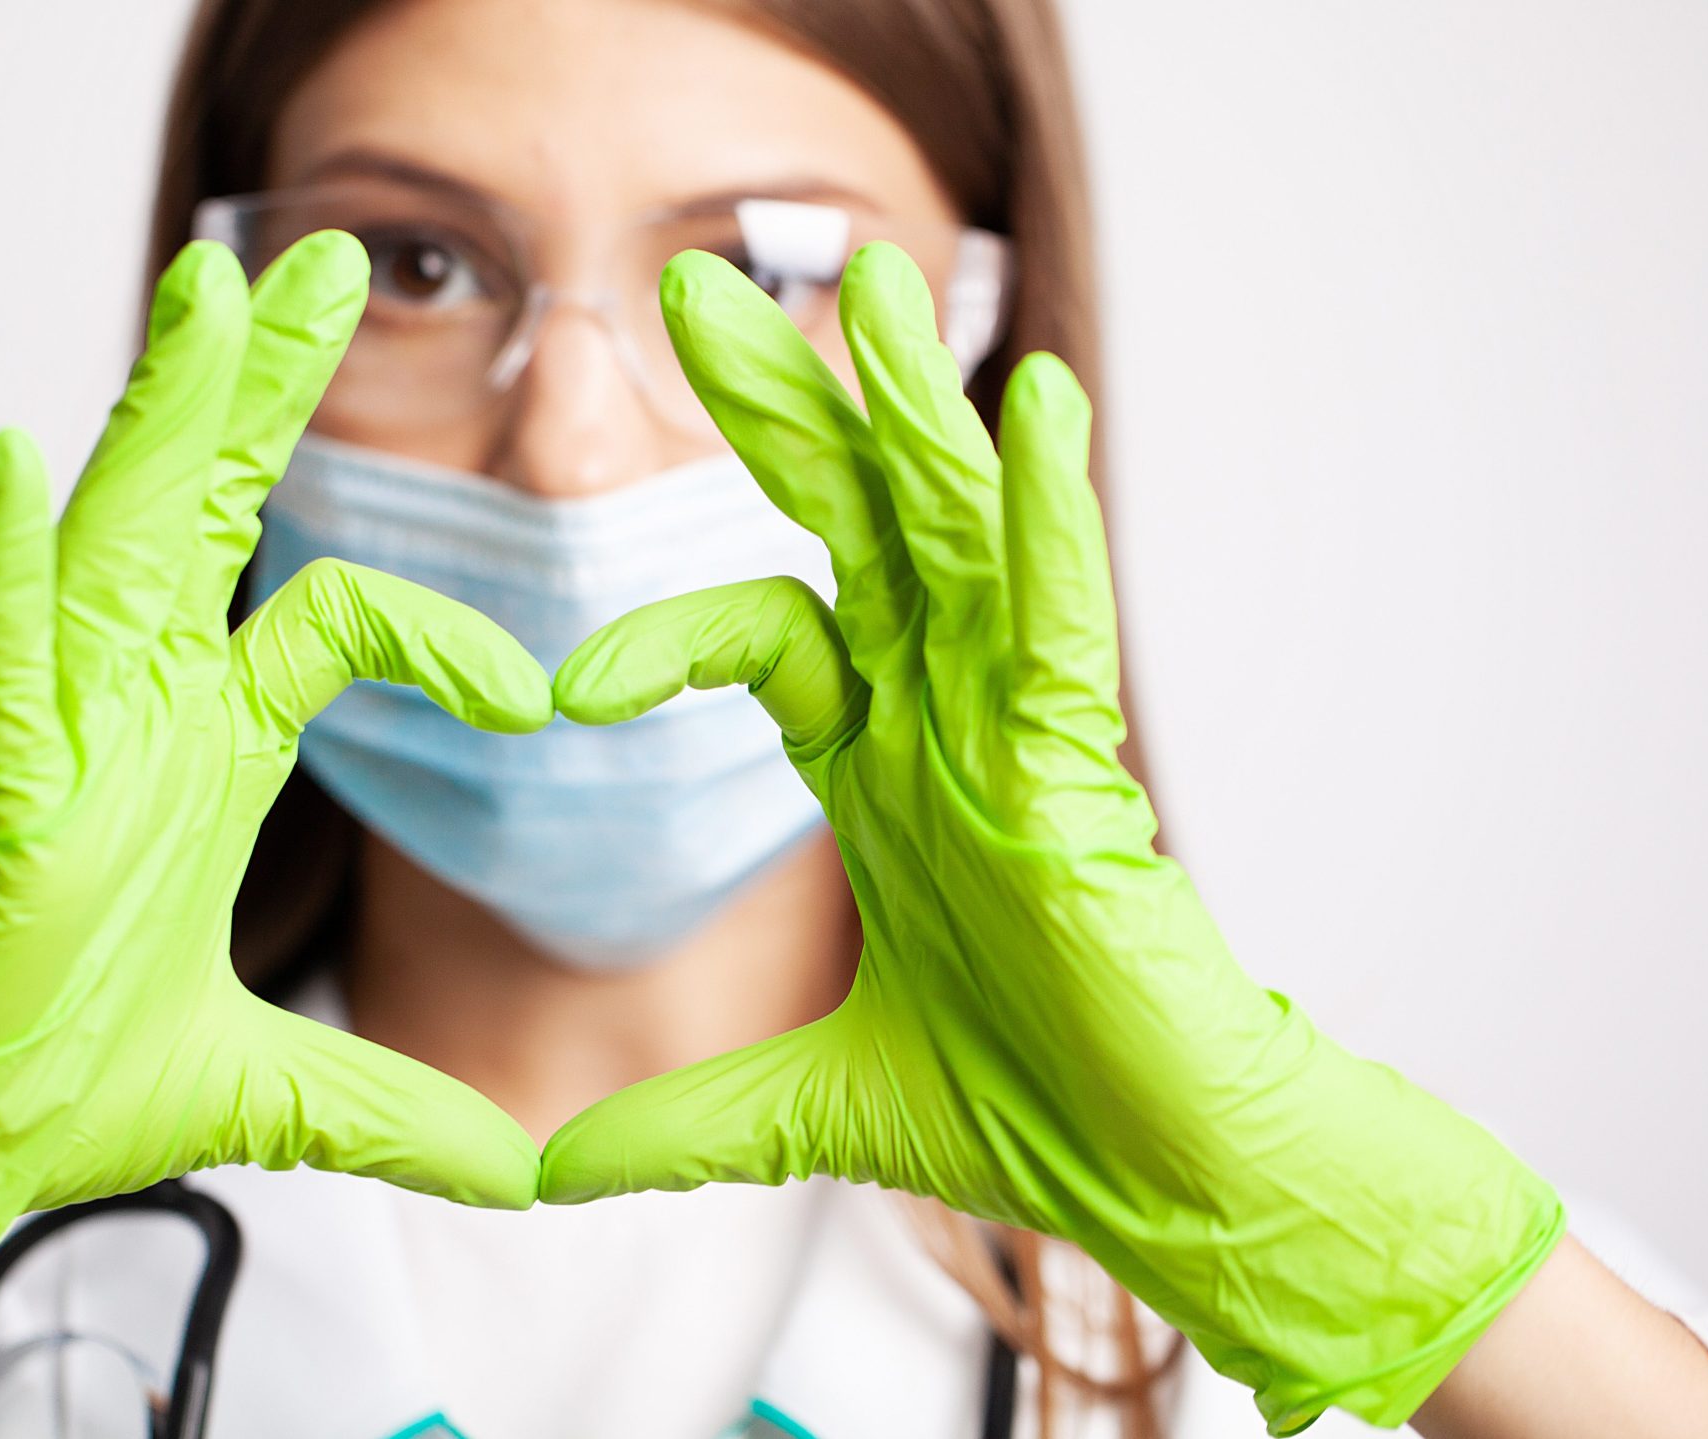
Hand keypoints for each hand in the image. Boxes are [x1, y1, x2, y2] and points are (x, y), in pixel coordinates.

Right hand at [0, 232, 548, 1438]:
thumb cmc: (68, 1077)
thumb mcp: (279, 1088)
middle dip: (262, 388)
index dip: (437, 633)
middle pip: (206, 510)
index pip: (330, 616)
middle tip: (323, 263)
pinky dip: (2, 577)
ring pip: (113, 543)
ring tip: (207, 293)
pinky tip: (11, 470)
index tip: (536, 699)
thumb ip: (397, 1110)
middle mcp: (135, 706)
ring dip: (158, 421)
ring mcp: (63, 739)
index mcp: (202, 740)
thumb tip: (519, 1174)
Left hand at [538, 243, 1565, 1432]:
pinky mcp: (1087, 774)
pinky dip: (1049, 517)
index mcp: (885, 775)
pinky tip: (1032, 408)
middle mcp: (946, 727)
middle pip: (850, 535)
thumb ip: (681, 1118)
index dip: (670, 630)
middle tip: (687, 287)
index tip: (565, 692)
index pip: (770, 636)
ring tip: (867, 283)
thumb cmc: (1033, 1119)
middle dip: (777, 414)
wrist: (1164, 1185)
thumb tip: (543, 1171)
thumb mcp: (808, 1107)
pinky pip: (1063, 621)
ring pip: (957, 541)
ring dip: (910, 414)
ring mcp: (1019, 738)